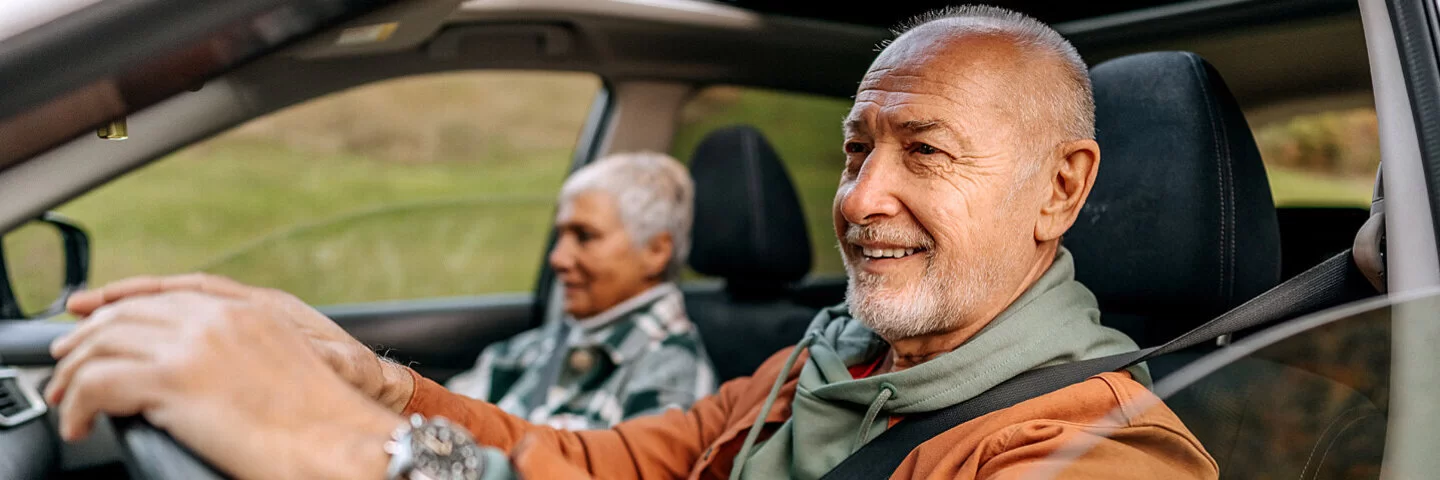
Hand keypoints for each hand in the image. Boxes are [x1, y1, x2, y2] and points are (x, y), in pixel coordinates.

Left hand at [45, 290, 402, 478]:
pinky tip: (81, 421)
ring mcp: (196, 345)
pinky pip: (100, 382)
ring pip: (106, 341)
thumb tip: (210, 366)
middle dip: (90, 332)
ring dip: (76, 370)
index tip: (94, 310)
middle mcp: (221, 318)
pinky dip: (78, 403)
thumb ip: (248, 349)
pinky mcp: (175, 380)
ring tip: (66, 396)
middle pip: (131, 310)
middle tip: (65, 358)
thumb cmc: (329, 419)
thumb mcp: (291, 363)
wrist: (343, 438)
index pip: (171, 290)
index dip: (125, 298)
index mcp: (253, 309)